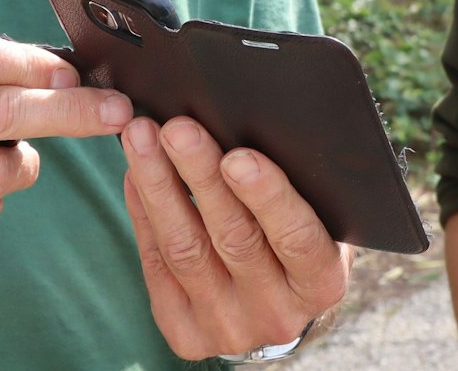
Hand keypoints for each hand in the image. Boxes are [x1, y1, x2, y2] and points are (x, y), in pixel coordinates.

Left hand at [121, 116, 350, 359]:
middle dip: (200, 176)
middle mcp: (277, 314)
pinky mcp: (186, 334)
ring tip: (141, 140)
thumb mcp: (319, 217)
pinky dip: (144, 213)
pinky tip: (136, 173)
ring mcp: (228, 328)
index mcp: (321, 283)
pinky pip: (157, 266)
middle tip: (176, 130)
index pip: (296, 238)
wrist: (276, 303)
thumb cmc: (297, 239)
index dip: (267, 196)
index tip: (237, 156)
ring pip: (186, 251)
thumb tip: (244, 123)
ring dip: (159, 187)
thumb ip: (296, 187)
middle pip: (234, 238)